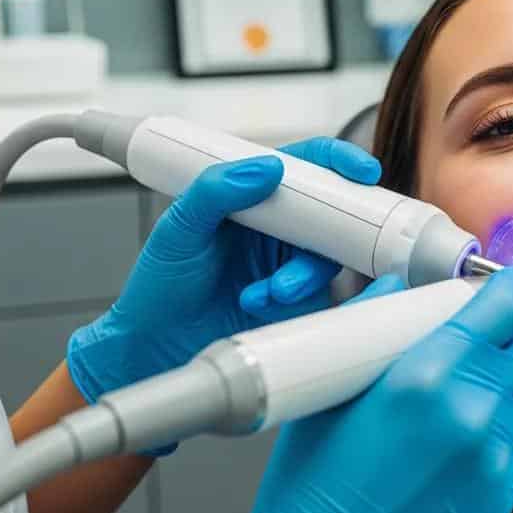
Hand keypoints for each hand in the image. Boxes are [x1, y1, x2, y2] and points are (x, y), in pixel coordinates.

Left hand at [67, 137, 380, 413]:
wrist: (154, 349)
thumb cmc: (160, 287)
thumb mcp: (178, 230)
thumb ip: (214, 191)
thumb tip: (267, 167)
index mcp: (252, 196)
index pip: (303, 167)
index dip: (336, 163)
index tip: (358, 172)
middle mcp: (278, 228)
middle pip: (330, 214)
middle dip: (333, 231)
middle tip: (315, 246)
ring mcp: (289, 265)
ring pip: (326, 259)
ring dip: (304, 274)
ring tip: (270, 292)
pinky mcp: (297, 304)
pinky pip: (319, 296)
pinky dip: (298, 300)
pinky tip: (262, 304)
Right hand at [170, 267, 512, 512]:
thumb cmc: (313, 481)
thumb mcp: (331, 388)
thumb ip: (371, 326)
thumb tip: (396, 287)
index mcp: (426, 375)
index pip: (500, 310)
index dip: (511, 290)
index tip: (512, 286)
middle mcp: (470, 412)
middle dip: (496, 342)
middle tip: (462, 349)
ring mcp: (491, 458)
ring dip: (492, 391)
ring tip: (443, 410)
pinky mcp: (500, 496)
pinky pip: (512, 446)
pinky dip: (490, 438)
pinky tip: (446, 453)